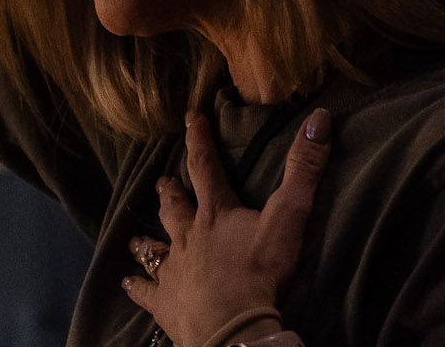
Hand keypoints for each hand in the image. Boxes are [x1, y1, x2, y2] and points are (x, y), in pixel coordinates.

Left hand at [121, 110, 330, 346]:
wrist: (231, 327)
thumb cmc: (258, 272)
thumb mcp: (288, 218)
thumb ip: (303, 170)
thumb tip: (318, 120)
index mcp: (215, 214)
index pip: (204, 166)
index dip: (199, 140)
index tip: (190, 118)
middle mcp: (188, 236)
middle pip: (174, 208)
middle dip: (170, 193)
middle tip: (162, 181)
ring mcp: (174, 270)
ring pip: (154, 250)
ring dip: (146, 242)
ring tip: (135, 237)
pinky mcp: (165, 302)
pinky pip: (145, 291)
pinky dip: (136, 286)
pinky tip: (126, 283)